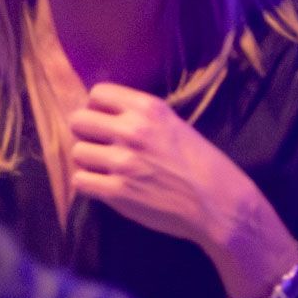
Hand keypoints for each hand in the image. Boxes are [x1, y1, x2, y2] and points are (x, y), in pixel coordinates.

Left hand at [67, 83, 297, 297]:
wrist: (220, 203)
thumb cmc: (203, 165)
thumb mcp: (176, 126)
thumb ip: (143, 118)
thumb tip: (107, 117)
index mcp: (149, 109)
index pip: (97, 94)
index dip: (98, 109)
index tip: (107, 122)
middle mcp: (133, 131)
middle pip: (79, 121)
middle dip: (87, 134)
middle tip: (102, 147)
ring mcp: (123, 162)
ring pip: (77, 152)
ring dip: (89, 162)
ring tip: (107, 170)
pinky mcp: (117, 192)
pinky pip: (80, 181)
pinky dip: (90, 185)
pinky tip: (106, 187)